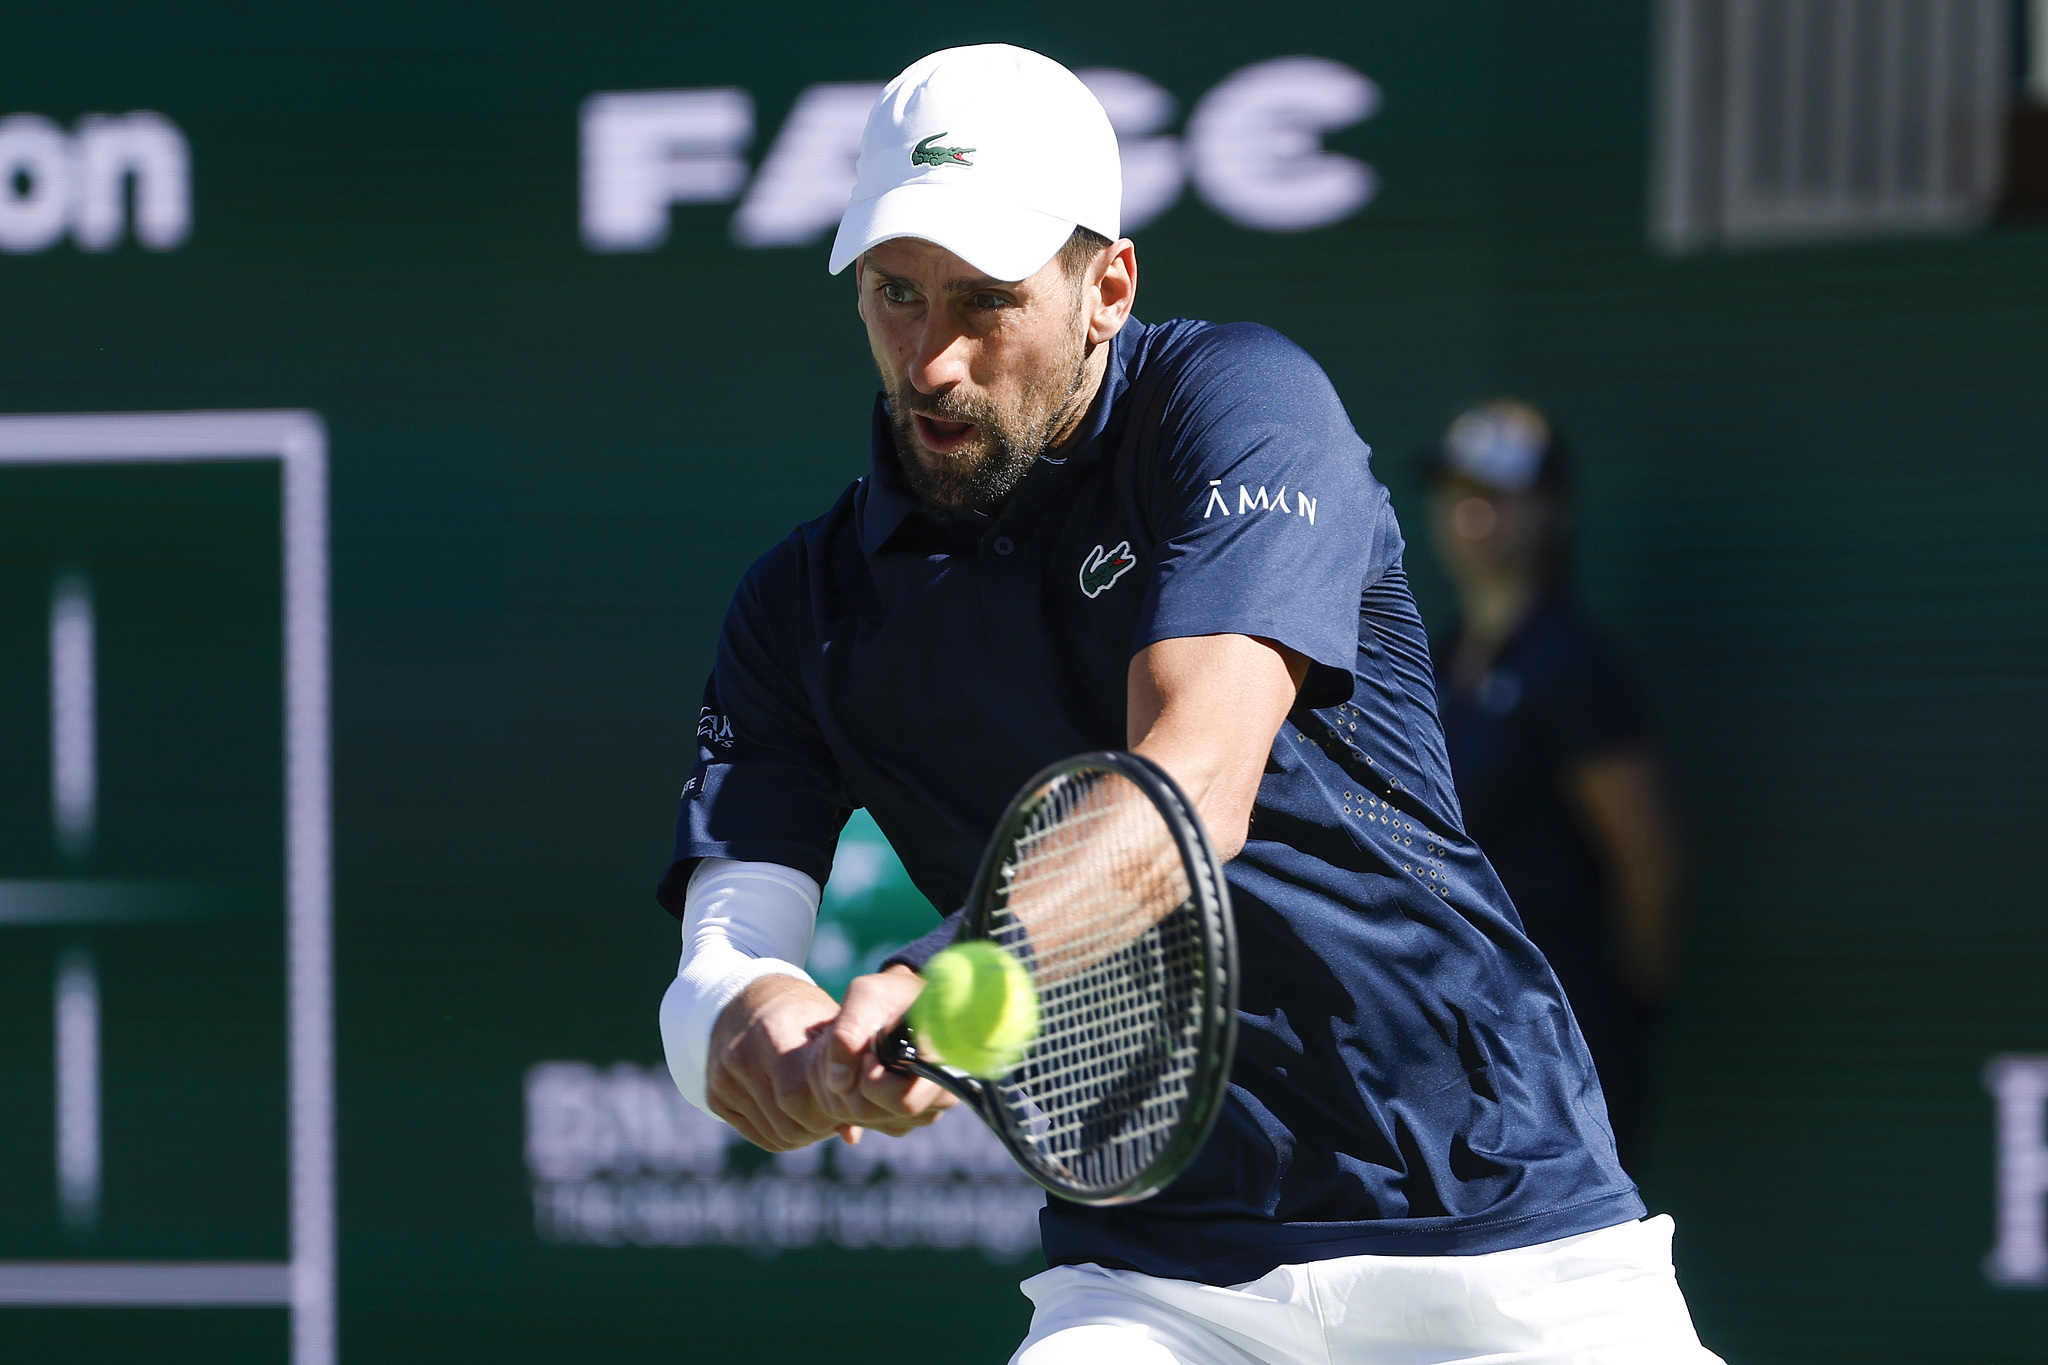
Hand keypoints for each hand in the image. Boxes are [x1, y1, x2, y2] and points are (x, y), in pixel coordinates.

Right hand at [704, 974, 844, 1150]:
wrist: (748, 1001)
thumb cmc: (803, 1015)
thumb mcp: (831, 1028)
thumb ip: (846, 1072)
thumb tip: (851, 1136)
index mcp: (772, 1032)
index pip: (799, 1096)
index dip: (830, 1109)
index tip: (847, 1101)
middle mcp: (741, 1057)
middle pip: (788, 1123)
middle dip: (820, 1126)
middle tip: (837, 1113)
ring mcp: (724, 1079)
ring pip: (776, 1136)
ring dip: (804, 1133)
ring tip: (819, 1110)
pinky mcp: (715, 1097)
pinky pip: (758, 1136)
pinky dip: (782, 1132)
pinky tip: (795, 1112)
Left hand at [815, 965, 955, 1140]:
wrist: (905, 999)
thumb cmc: (890, 993)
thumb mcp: (865, 996)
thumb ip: (848, 1032)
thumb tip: (839, 1083)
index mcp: (943, 1062)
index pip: (904, 1102)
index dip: (873, 1082)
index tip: (866, 1053)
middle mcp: (944, 1092)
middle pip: (883, 1116)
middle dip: (855, 1087)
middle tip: (857, 1054)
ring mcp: (931, 1106)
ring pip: (878, 1123)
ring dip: (854, 1095)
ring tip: (859, 1060)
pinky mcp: (915, 1114)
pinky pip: (878, 1125)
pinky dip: (859, 1104)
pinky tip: (859, 1075)